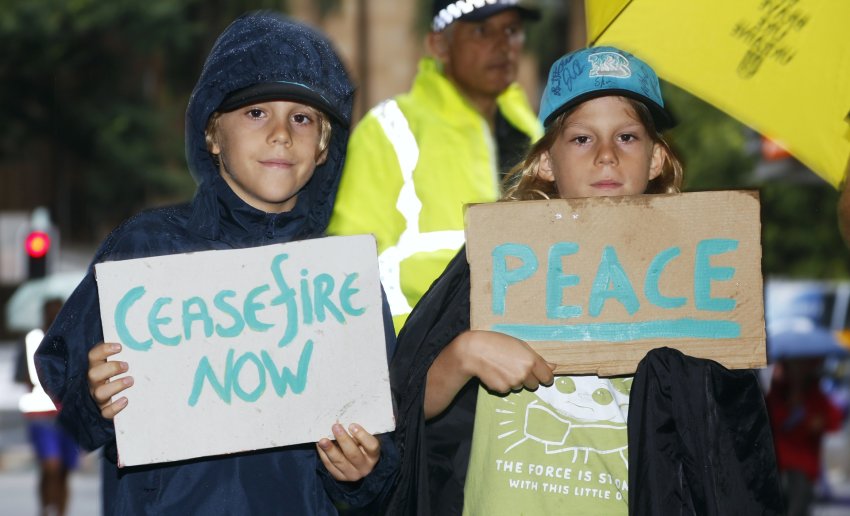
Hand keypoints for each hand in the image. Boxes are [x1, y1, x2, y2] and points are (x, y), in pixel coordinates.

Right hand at [87, 342, 132, 418]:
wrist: (113, 402)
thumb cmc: (119, 376)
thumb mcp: (119, 364)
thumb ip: (126, 355)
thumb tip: (142, 345)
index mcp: (97, 368)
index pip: (93, 356)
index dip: (104, 350)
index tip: (120, 347)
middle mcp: (95, 382)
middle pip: (93, 374)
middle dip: (111, 368)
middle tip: (126, 366)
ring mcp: (98, 397)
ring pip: (100, 393)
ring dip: (116, 386)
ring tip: (130, 380)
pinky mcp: (104, 411)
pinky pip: (106, 412)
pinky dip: (115, 407)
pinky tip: (125, 400)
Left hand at [316, 423, 380, 481]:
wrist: (359, 466)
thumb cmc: (362, 447)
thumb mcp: (365, 441)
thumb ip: (357, 434)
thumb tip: (342, 422)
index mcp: (373, 455)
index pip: (371, 446)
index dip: (362, 435)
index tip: (352, 425)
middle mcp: (364, 467)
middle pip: (353, 454)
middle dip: (343, 440)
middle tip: (335, 427)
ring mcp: (352, 474)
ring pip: (339, 462)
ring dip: (330, 449)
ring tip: (323, 440)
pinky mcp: (340, 477)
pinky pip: (330, 466)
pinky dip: (323, 455)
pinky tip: (319, 445)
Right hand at [424, 330, 554, 418]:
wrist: (474, 351)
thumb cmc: (497, 343)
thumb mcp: (520, 345)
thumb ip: (538, 358)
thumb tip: (553, 367)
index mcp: (531, 361)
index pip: (547, 377)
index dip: (544, 376)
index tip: (540, 375)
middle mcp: (524, 373)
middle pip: (534, 384)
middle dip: (528, 378)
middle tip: (516, 367)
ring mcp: (513, 383)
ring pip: (520, 387)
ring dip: (515, 380)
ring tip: (503, 367)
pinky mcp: (502, 389)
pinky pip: (508, 389)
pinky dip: (503, 383)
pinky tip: (496, 373)